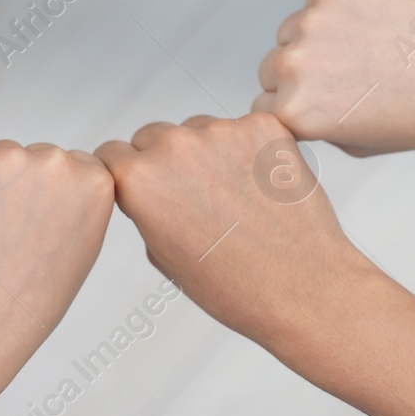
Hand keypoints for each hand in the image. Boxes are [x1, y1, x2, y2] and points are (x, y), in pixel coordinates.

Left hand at [0, 141, 113, 347]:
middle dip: (25, 182)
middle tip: (14, 232)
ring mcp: (14, 160)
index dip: (56, 191)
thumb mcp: (85, 246)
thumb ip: (80, 201)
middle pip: (38, 155)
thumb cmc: (33, 295)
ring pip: (2, 156)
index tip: (45, 219)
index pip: (78, 163)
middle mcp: (59, 163)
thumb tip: (64, 180)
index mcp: (97, 182)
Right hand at [96, 113, 368, 347]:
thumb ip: (144, 209)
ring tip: (234, 199)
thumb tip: (147, 185)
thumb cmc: (234, 286)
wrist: (304, 288)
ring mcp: (222, 131)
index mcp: (140, 179)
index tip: (137, 185)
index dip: (123, 173)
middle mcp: (175, 145)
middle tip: (193, 200)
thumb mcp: (163, 256)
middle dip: (163, 161)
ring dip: (207, 153)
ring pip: (198, 130)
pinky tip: (260, 187)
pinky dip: (248, 150)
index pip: (110, 153)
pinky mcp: (264, 126)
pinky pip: (242, 128)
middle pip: (152, 136)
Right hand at [257, 0, 414, 153]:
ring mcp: (310, 22)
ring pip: (293, 29)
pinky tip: (379, 24)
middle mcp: (292, 66)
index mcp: (295, 112)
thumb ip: (313, 127)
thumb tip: (286, 105)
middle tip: (353, 77)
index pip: (263, 107)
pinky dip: (341, 8)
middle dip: (300, 72)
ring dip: (318, 37)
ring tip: (371, 50)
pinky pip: (320, 0)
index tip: (327, 106)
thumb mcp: (359, 144)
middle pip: (271, 66)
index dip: (295, 107)